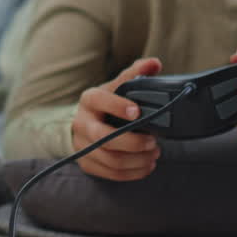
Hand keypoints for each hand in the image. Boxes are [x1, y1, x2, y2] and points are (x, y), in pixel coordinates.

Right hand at [70, 57, 162, 180]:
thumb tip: (155, 63)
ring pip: (110, 159)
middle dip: (132, 142)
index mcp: (89, 100)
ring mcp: (82, 145)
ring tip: (154, 153)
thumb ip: (135, 74)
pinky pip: (111, 174)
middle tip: (154, 141)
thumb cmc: (105, 104)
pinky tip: (147, 165)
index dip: (118, 106)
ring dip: (137, 160)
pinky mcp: (87, 163)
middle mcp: (81, 123)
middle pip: (103, 136)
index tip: (138, 111)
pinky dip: (133, 172)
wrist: (83, 124)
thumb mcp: (116, 87)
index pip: (100, 101)